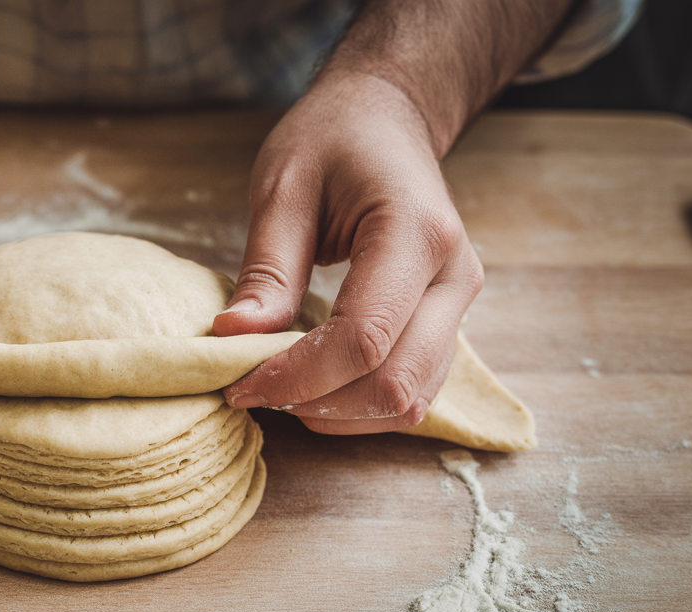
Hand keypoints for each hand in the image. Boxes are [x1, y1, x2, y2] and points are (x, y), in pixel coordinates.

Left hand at [214, 72, 483, 433]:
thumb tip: (234, 337)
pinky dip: (360, 405)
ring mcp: (458, 302)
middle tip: (252, 390)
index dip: (297, 377)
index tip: (238, 383)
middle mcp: (454, 274)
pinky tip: (313, 386)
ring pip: (410, 400)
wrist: (385, 118)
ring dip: (340, 413)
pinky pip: (414, 390)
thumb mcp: (282, 189)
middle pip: (395, 383)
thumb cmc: (332, 140)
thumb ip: (267, 268)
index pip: (363, 339)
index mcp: (415, 233)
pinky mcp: (447, 321)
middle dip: (317, 403)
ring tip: (279, 389)